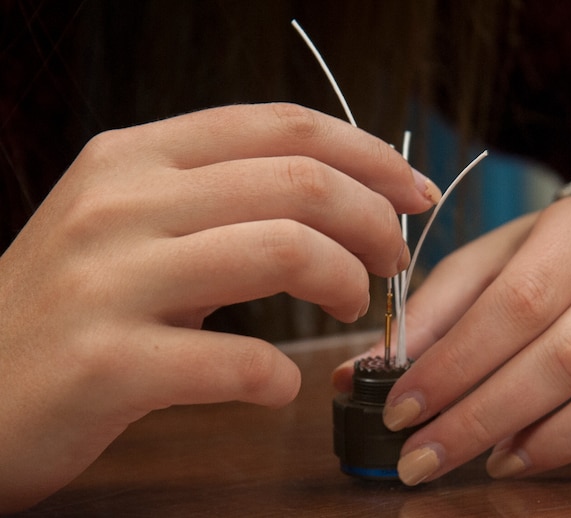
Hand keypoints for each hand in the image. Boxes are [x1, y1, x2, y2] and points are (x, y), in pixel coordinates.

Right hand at [0, 103, 439, 510]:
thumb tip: (337, 199)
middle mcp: (122, 202)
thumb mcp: (130, 225)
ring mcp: (109, 279)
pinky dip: (279, 375)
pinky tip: (277, 385)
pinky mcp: (106, 363)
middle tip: (394, 262)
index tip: (414, 191)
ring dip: (347, 282)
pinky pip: (235, 359)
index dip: (368, 154)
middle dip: (376, 222)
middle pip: (301, 183)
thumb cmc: (68, 308)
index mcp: (136, 157)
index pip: (284, 128)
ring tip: (354, 309)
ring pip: (283, 251)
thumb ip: (218, 199)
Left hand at [334, 193, 570, 484]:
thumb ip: (430, 314)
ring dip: (556, 441)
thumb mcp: (489, 266)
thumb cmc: (551, 264)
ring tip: (497, 463)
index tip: (402, 411)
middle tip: (426, 459)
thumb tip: (361, 373)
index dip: (454, 365)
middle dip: (483, 418)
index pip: (514, 304)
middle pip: (564, 354)